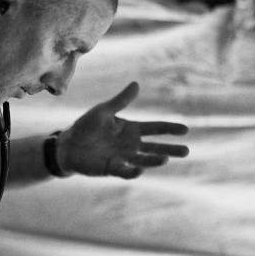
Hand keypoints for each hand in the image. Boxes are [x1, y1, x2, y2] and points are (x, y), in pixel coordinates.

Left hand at [58, 81, 188, 178]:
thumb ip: (120, 101)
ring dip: (154, 160)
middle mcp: (130, 144)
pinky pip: (125, 171)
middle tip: (186, 151)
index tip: (185, 129)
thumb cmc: (85, 126)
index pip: (155, 129)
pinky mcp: (112, 169)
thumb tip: (137, 84)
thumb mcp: (103, 111)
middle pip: (155, 147)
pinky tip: (139, 169)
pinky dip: (133, 171)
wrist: (68, 145)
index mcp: (131, 129)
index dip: (169, 129)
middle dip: (170, 149)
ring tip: (165, 159)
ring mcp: (123, 158)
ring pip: (144, 160)